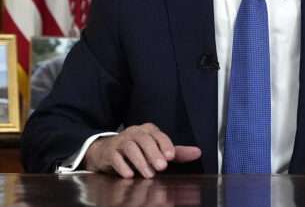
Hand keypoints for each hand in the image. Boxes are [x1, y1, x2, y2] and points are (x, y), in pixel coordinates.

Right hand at [85, 123, 201, 178]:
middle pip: (144, 140)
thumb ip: (176, 152)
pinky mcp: (109, 152)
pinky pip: (115, 157)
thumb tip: (197, 152)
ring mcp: (121, 141)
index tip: (171, 156)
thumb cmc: (137, 150)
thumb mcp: (157, 150)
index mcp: (148, 130)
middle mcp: (134, 133)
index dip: (165, 144)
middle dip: (153, 153)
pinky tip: (129, 175)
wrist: (107, 151)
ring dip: (140, 161)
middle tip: (162, 167)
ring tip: (148, 174)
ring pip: (130, 148)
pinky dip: (122, 166)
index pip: (158, 135)